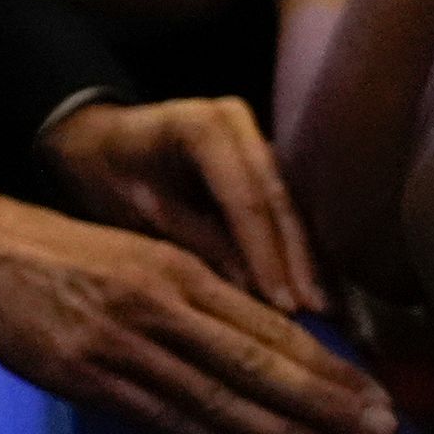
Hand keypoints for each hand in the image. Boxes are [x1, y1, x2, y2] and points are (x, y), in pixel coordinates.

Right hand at [0, 184, 396, 433]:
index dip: (329, 370)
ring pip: (216, 400)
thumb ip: (198, 300)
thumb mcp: (141, 256)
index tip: (376, 399)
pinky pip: (164, 421)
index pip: (270, 328)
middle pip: (257, 366)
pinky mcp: (85, 378)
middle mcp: (158, 306)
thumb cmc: (65, 254)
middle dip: (324, 406)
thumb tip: (269, 351)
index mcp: (178, 269)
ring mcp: (121, 346)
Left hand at [38, 97, 329, 313]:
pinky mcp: (265, 157)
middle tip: (320, 313)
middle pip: (277, 198)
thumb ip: (198, 245)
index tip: (286, 305)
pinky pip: (288, 207)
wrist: (103, 145)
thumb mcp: (143, 213)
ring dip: (310, 257)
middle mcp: (236, 121)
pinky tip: (322, 289)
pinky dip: (302, 248)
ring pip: (291, 203)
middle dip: (299, 260)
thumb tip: (255, 294)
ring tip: (331, 309)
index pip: (243, 199)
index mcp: (199, 126)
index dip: (267, 254)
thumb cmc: (112, 177)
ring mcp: (255, 135)